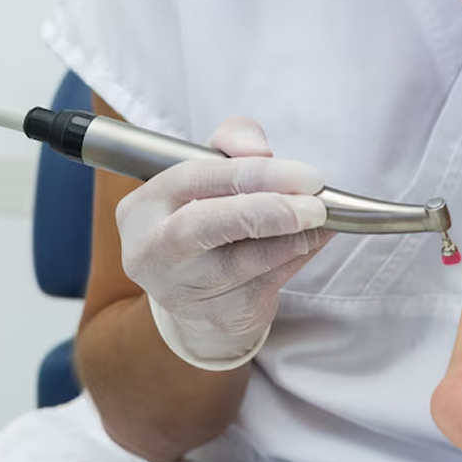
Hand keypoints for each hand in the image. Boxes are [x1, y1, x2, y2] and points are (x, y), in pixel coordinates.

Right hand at [117, 117, 332, 369]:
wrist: (198, 303)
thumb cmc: (206, 224)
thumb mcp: (210, 177)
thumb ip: (232, 145)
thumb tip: (262, 151)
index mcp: (141, 209)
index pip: (192, 178)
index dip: (251, 172)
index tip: (303, 173)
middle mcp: (151, 251)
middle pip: (204, 225)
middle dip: (268, 210)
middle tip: (315, 206)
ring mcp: (180, 289)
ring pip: (245, 259)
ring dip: (293, 236)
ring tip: (319, 220)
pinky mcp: (217, 315)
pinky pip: (268, 282)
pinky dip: (298, 257)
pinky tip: (310, 241)